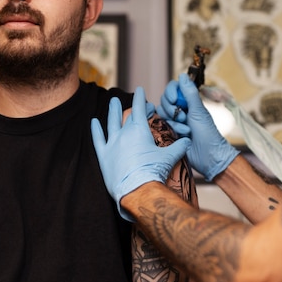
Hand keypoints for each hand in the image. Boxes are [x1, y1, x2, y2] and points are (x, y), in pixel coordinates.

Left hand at [91, 87, 190, 220]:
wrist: (137, 191)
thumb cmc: (153, 173)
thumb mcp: (169, 158)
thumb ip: (179, 147)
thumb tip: (188, 141)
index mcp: (139, 130)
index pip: (139, 109)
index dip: (140, 98)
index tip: (140, 90)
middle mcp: (124, 134)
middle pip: (127, 116)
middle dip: (131, 108)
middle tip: (132, 103)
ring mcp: (112, 144)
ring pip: (111, 123)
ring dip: (112, 112)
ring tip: (113, 103)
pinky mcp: (103, 156)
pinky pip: (98, 139)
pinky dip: (95, 130)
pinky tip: (93, 122)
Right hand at [157, 74, 238, 180]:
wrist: (208, 155)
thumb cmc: (207, 133)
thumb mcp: (198, 111)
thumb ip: (189, 93)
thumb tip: (182, 75)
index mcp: (188, 101)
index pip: (173, 88)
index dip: (170, 92)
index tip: (174, 99)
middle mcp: (180, 109)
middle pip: (164, 100)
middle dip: (172, 108)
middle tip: (183, 116)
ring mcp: (174, 120)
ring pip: (161, 113)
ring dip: (174, 120)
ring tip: (186, 128)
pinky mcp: (169, 131)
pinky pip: (161, 125)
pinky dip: (172, 128)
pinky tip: (182, 135)